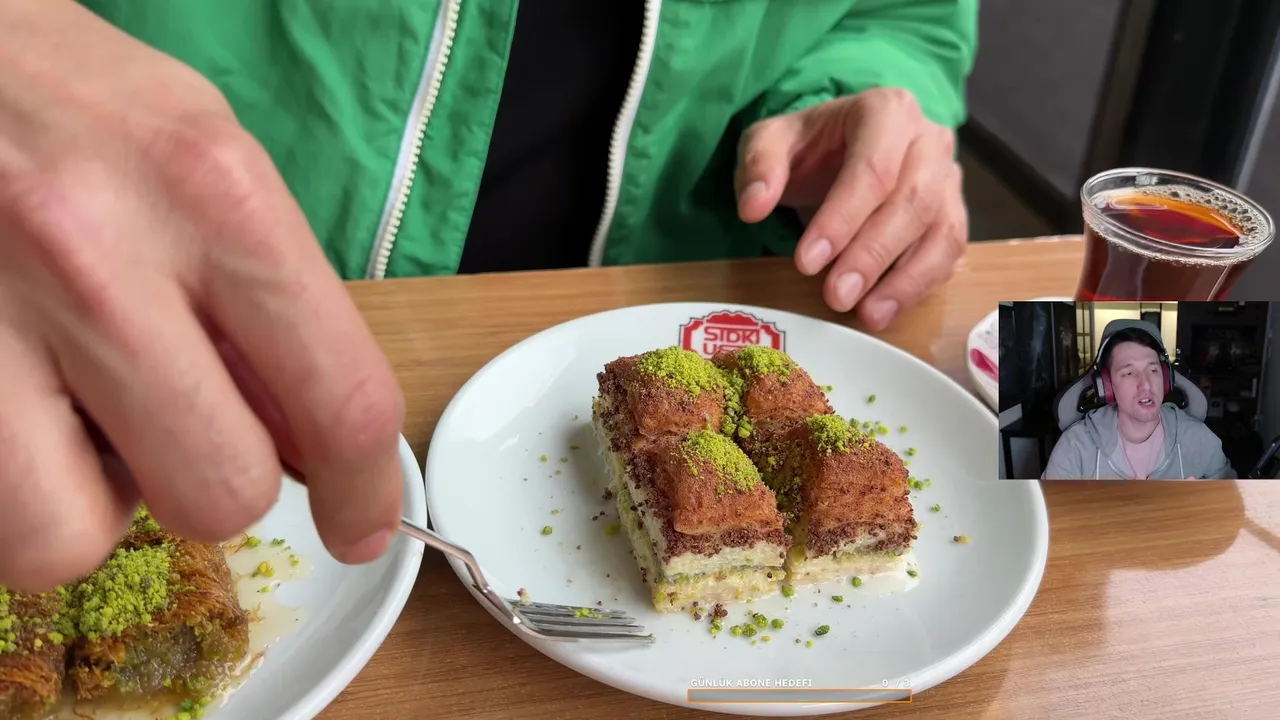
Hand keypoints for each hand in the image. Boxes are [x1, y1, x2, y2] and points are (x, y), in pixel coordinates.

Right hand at [0, 0, 403, 591]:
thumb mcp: (205, 158)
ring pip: (80, 536)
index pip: (339, 397)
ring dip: (102, 505)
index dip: (363, 490)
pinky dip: (22, 497)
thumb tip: (311, 438)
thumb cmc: (70, 97)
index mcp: (215, 192)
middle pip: (220, 490)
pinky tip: (28, 420)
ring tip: (87, 422)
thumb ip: (271, 292)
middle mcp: (104, 252)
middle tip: (186, 427)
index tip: (360, 524)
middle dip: (219, 483)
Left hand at [735, 88, 967, 329]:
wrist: (841, 147)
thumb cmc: (810, 146)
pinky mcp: (953, 215)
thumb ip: (759, 166)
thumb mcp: (771, 141)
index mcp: (887, 111)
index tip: (807, 262)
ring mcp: (948, 180)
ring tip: (867, 314)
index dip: (842, 219)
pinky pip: (949, 255)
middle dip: (872, 255)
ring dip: (905, 281)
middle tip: (836, 295)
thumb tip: (753, 207)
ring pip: (942, 232)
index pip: (873, 168)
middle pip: (913, 202)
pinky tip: (886, 308)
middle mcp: (928, 141)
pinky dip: (920, 286)